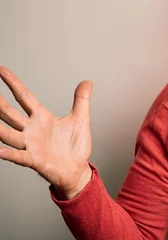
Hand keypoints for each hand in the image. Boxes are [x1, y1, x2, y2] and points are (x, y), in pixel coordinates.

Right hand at [0, 67, 92, 198]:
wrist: (77, 169)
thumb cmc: (75, 146)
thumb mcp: (81, 119)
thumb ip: (81, 100)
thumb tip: (87, 82)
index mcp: (41, 117)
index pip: (24, 97)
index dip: (13, 83)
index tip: (1, 70)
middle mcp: (31, 129)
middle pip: (10, 113)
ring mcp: (30, 144)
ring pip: (9, 133)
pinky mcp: (34, 159)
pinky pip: (19, 156)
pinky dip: (9, 153)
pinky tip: (0, 150)